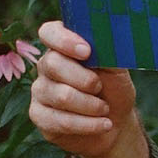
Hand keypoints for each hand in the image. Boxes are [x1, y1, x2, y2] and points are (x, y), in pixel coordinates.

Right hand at [29, 21, 138, 157]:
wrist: (115, 123)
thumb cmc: (114, 89)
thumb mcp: (117, 67)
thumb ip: (107, 50)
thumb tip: (103, 35)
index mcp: (63, 46)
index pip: (49, 32)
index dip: (64, 40)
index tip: (87, 52)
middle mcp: (46, 65)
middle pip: (53, 64)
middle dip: (86, 80)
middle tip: (101, 87)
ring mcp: (40, 90)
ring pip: (61, 96)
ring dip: (92, 105)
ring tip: (105, 109)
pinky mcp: (39, 116)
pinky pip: (61, 121)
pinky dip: (89, 124)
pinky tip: (103, 124)